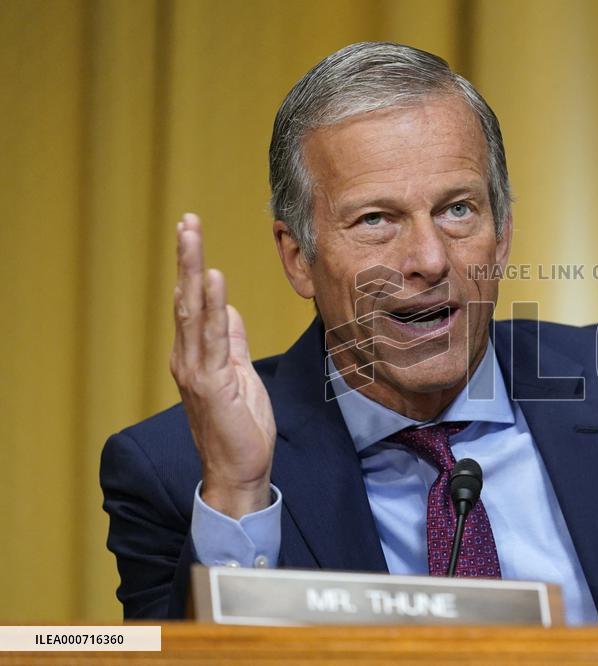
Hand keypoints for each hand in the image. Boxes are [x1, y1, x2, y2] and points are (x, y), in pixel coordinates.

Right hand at [170, 213, 275, 518]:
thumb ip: (233, 342)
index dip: (192, 267)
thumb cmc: (240, 426)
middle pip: (185, 298)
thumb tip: (229, 310)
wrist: (238, 470)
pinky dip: (210, 306)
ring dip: (192, 269)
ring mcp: (195, 370)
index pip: (192, 303)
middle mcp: (188, 358)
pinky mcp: (210, 382)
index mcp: (196, 356)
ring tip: (191, 234)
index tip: (192, 233)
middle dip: (186, 257)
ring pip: (191, 310)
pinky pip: (211, 338)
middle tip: (187, 220)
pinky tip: (212, 279)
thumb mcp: (241, 374)